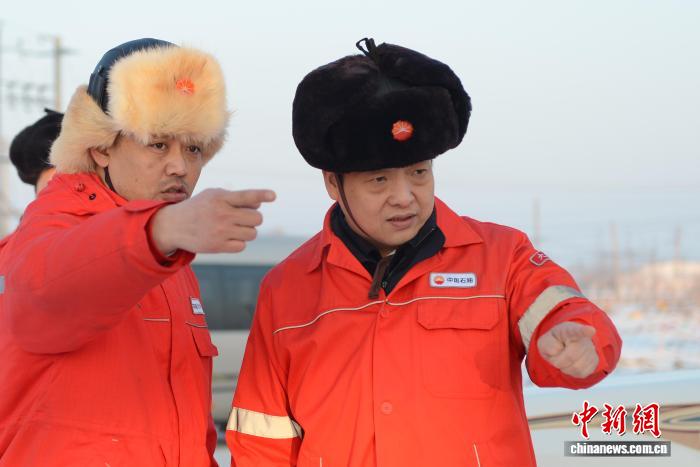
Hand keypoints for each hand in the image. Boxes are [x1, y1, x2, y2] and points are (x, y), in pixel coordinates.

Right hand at [150, 188, 275, 253]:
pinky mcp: (217, 246)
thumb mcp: (213, 195)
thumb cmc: (200, 208)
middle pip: (257, 218)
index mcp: (221, 197)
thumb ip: (236, 197)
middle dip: (253, 218)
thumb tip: (258, 206)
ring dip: (247, 231)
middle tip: (242, 218)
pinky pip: (242, 246)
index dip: (261, 195)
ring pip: (252, 233)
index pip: (246, 196)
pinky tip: (227, 237)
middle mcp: (222, 214)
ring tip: (234, 228)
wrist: (174, 225)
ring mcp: (220, 231)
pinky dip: (238, 243)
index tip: (273, 196)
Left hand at [537, 322, 598, 377]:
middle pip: (571, 356)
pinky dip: (571, 371)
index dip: (584, 331)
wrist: (565, 344)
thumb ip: (548, 345)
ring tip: (563, 358)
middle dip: (558, 360)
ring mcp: (591, 350)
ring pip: (576, 367)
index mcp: (570, 330)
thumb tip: (559, 351)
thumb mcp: (545, 341)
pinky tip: (570, 363)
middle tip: (555, 355)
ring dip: (565, 366)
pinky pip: (581, 373)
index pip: (577, 330)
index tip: (591, 330)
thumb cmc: (555, 342)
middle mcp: (584, 339)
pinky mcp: (594, 362)